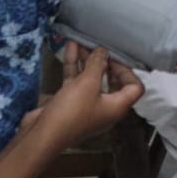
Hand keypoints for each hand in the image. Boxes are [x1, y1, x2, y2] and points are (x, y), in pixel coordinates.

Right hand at [22, 43, 142, 153]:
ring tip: (83, 41)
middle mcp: (104, 107)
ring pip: (91, 79)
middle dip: (106, 62)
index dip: (129, 71)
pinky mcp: (69, 102)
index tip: (117, 56)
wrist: (42, 136)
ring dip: (88, 61)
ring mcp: (86, 105)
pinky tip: (70, 47)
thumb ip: (97, 64)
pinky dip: (74, 66)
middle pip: (111, 82)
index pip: (134, 88)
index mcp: (117, 107)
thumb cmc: (71, 111)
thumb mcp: (87, 84)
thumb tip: (103, 51)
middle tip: (100, 47)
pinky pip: (75, 81)